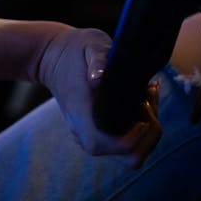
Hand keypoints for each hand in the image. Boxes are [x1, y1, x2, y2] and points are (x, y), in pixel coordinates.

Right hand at [37, 27, 161, 163]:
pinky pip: (124, 142)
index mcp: (84, 118)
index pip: (125, 146)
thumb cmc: (73, 49)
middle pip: (133, 155)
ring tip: (145, 96)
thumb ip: (97, 60)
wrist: (50, 56)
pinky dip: (138, 126)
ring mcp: (90, 137)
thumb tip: (98, 79)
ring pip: (131, 151)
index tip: (142, 102)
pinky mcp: (96, 134)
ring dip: (146, 127)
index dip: (143, 130)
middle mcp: (86, 135)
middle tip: (147, 97)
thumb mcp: (90, 45)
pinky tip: (138, 99)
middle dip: (150, 130)